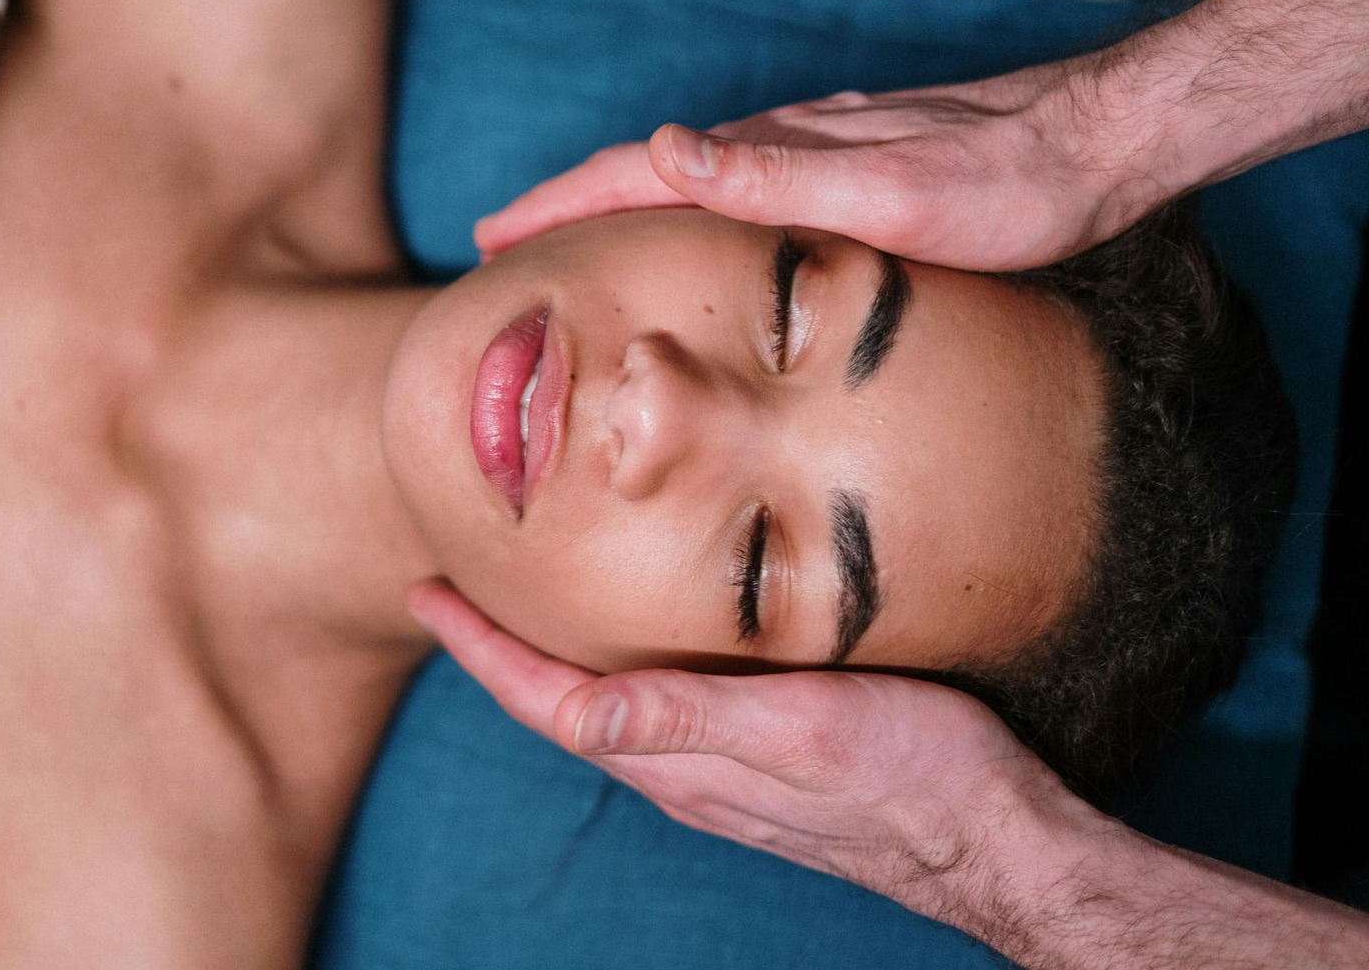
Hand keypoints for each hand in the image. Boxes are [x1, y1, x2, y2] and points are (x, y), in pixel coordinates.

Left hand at [405, 578, 1110, 921]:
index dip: (480, 649)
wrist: (1001, 839)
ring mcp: (721, 771)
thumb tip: (577, 712)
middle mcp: (684, 771)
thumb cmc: (913, 776)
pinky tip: (638, 638)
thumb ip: (691, 718)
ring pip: (608, 708)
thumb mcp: (803, 732)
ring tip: (522, 605)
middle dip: (500, 650)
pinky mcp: (763, 760)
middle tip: (456, 587)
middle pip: (561, 706)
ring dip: (553, 659)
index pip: (546, 702)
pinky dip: (619, 666)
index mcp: (678, 761)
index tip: (427, 593)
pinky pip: (660, 710)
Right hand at [474, 61, 1169, 272]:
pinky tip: (686, 233)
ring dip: (614, 209)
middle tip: (498, 245)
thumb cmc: (999, 186)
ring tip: (569, 244)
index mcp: (771, 153)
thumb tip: (661, 150)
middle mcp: (779, 146)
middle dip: (563, 206)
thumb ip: (774, 176)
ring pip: (683, 181)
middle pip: (642, 172)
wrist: (1091, 150)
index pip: (632, 173)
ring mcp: (808, 155)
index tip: (489, 238)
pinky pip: (729, 191)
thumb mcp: (886, 193)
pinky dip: (677, 211)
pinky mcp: (840, 171)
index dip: (555, 206)